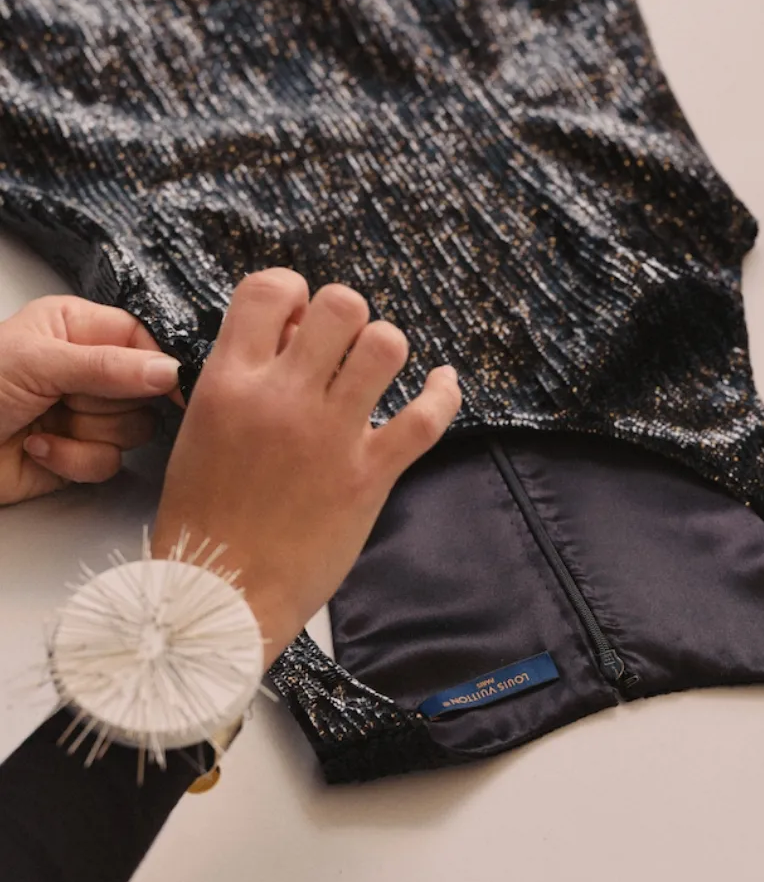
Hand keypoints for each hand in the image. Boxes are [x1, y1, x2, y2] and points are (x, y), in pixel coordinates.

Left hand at [0, 297, 179, 505]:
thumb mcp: (39, 363)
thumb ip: (109, 367)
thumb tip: (169, 370)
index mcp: (75, 328)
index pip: (141, 339)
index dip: (160, 364)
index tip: (173, 387)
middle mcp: (86, 369)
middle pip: (145, 390)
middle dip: (108, 403)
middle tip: (69, 400)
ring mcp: (84, 414)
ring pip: (133, 431)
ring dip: (88, 434)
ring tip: (48, 423)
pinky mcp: (79, 454)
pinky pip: (108, 463)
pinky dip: (72, 460)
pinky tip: (39, 448)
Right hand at [151, 270, 460, 666]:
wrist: (219, 592)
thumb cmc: (205, 517)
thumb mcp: (202, 427)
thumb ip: (242, 377)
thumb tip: (288, 332)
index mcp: (230, 382)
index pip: (269, 289)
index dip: (293, 291)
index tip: (299, 318)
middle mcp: (282, 399)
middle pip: (341, 305)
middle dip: (347, 317)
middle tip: (342, 347)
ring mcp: (329, 436)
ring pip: (386, 346)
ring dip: (387, 350)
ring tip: (378, 370)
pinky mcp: (368, 475)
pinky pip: (427, 417)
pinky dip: (444, 393)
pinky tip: (442, 384)